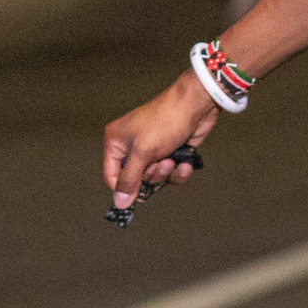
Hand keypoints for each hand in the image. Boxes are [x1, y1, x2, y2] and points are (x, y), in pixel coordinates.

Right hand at [103, 74, 219, 213]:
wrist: (196, 105)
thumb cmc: (165, 120)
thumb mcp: (143, 152)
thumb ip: (130, 179)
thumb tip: (119, 202)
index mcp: (116, 142)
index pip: (112, 176)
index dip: (124, 188)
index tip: (137, 194)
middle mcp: (132, 147)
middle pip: (136, 180)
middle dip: (152, 176)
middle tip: (161, 163)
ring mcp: (152, 150)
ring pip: (155, 178)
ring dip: (166, 173)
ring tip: (173, 160)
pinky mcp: (170, 152)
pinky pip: (170, 173)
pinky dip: (179, 171)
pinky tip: (185, 163)